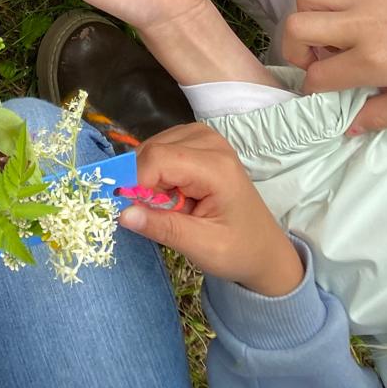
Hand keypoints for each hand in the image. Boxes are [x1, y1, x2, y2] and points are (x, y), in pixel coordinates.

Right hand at [119, 124, 303, 296]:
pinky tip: (173, 194)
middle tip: (157, 215)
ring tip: (171, 206)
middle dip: (142, 184)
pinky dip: (156, 174)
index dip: (135, 183)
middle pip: (152, 151)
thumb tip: (121, 213)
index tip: (130, 211)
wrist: (265, 249)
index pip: (157, 159)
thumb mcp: (202, 248)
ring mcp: (203, 136)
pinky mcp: (196, 140)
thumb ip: (163, 228)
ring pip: (151, 149)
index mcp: (216, 166)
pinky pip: (159, 149)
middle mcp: (209, 140)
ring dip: (149, 179)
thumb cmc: (239, 251)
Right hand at [282, 0, 386, 132]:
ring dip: (310, 13)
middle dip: (294, 50)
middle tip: (314, 59)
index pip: (318, 77)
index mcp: (373, 60)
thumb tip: (348, 125)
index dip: (313, 89)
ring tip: (330, 27)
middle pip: (295, 27)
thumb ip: (381, 115)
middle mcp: (361, 22)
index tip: (320, 91)